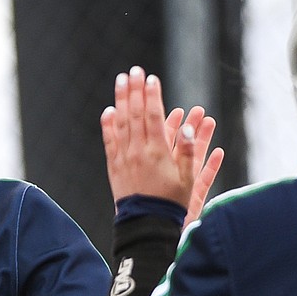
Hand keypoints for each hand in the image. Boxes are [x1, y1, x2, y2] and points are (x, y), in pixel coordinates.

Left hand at [101, 66, 223, 224]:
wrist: (146, 225)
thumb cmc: (171, 204)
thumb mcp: (187, 180)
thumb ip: (188, 152)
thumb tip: (186, 126)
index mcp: (157, 152)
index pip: (154, 117)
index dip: (152, 96)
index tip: (151, 79)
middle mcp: (138, 152)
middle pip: (135, 114)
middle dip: (135, 90)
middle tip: (134, 70)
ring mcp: (124, 158)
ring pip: (121, 123)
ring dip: (121, 100)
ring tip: (121, 82)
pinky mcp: (114, 168)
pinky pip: (110, 142)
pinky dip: (108, 125)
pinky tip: (108, 112)